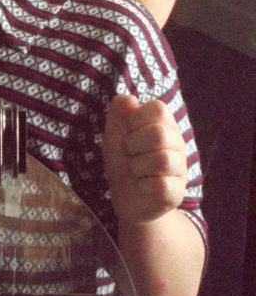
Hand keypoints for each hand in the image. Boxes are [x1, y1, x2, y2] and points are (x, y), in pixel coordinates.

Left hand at [102, 94, 186, 225]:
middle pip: (159, 134)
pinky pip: (161, 185)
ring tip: (135, 170)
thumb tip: (130, 99)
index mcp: (164, 125)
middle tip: (130, 153)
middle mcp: (178, 144)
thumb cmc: (122, 159)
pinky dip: (143, 185)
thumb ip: (119, 112)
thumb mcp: (115, 131)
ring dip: (137, 166)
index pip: (158, 108)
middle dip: (133, 144)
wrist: (125, 196)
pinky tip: (142, 186)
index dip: (135, 119)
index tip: (129, 132)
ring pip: (162, 160)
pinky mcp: (176, 193)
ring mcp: (180, 169)